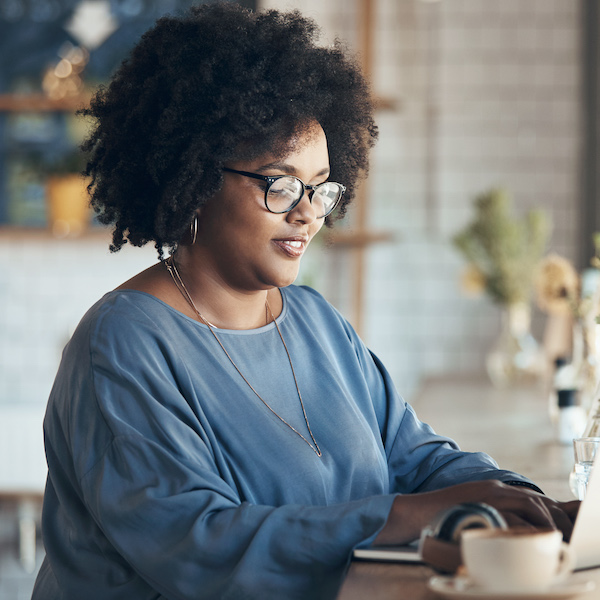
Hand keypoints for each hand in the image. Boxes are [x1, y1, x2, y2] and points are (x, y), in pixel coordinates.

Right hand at [375, 480, 580, 544]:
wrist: (419, 512)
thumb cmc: (444, 513)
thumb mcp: (472, 507)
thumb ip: (491, 510)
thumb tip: (510, 526)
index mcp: (492, 488)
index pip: (529, 496)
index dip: (546, 510)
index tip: (554, 525)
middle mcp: (494, 488)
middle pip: (534, 499)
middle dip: (551, 517)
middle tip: (556, 534)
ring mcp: (489, 496)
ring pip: (530, 506)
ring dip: (544, 523)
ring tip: (548, 538)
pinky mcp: (483, 508)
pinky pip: (515, 520)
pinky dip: (527, 531)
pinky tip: (530, 541)